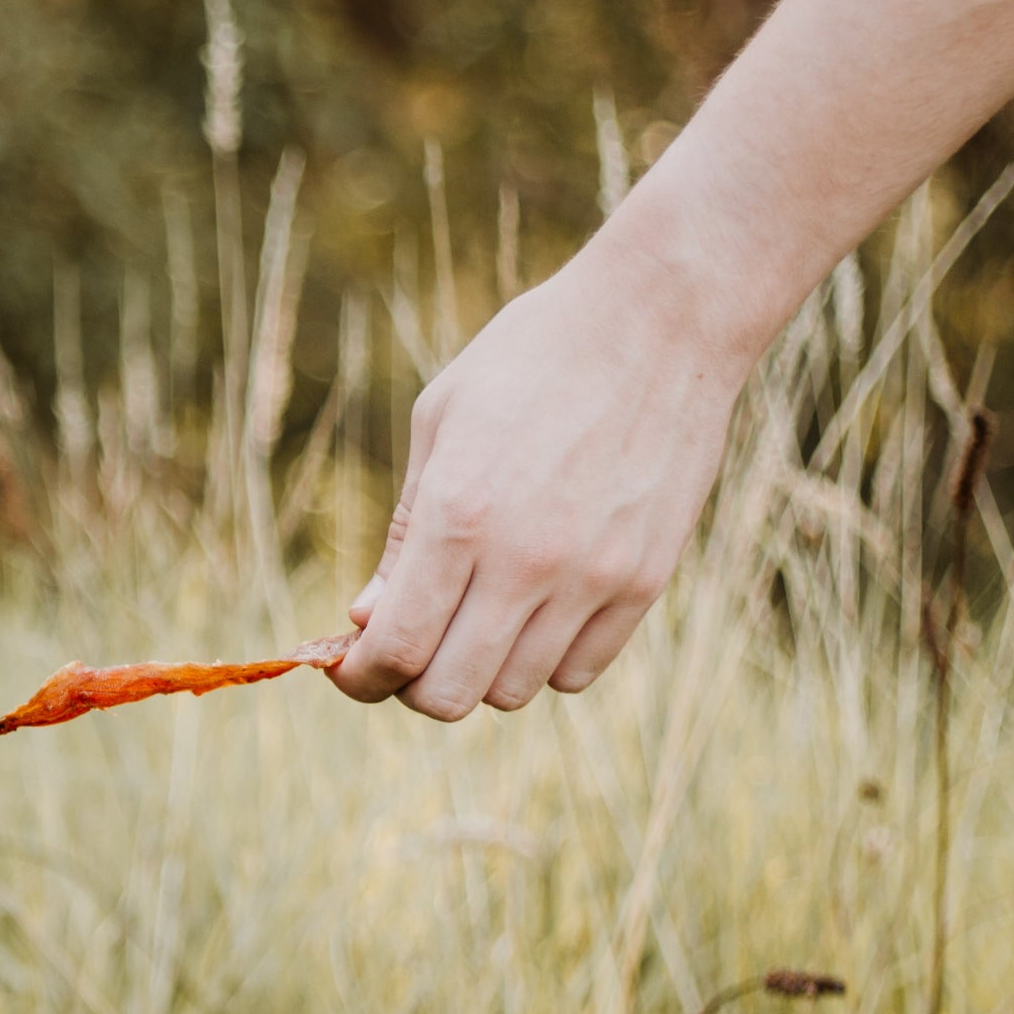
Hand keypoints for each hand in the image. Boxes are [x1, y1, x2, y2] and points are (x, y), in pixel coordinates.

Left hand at [329, 242, 750, 718]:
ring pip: (511, 692)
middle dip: (411, 683)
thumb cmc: (531, 360)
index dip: (359, 676)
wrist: (662, 319)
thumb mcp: (439, 426)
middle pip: (448, 694)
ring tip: (475, 617)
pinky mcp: (645, 582)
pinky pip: (577, 673)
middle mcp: (526, 561)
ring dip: (478, 671)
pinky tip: (533, 613)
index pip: (395, 650)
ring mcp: (593, 578)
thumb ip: (401, 536)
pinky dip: (543, 662)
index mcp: (459, 517)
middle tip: (409, 646)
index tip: (351, 666)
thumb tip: (365, 620)